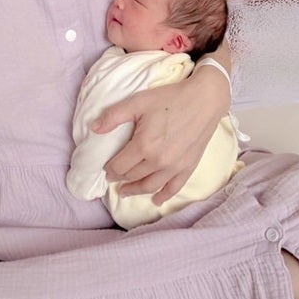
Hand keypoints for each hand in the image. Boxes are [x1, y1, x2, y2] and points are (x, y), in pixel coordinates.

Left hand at [90, 65, 228, 204]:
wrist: (205, 99)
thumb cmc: (171, 98)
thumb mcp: (138, 102)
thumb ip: (114, 116)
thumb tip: (93, 128)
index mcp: (143, 146)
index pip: (119, 166)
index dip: (109, 169)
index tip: (105, 168)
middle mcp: (158, 161)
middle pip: (133, 176)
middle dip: (120, 178)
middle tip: (113, 178)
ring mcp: (174, 167)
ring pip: (149, 186)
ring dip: (135, 190)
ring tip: (125, 191)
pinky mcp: (188, 167)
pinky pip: (173, 188)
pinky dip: (163, 196)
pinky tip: (156, 200)